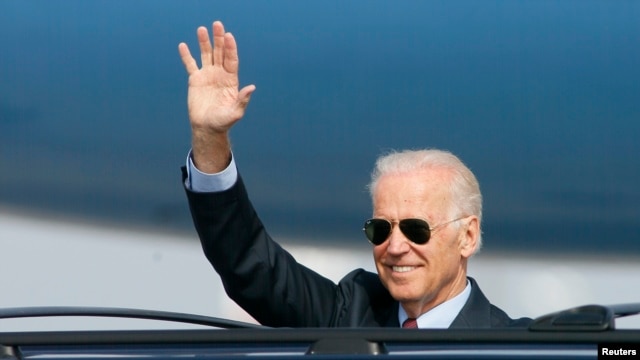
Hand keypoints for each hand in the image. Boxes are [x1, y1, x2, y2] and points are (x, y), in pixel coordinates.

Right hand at [178, 21, 254, 171]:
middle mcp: (220, 74)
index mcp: (231, 79)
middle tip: (217, 24)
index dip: (231, 48)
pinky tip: (183, 45)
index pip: (231, 60)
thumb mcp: (236, 112)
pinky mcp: (195, 80)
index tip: (229, 36)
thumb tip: (252, 87)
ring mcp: (208, 75)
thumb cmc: (224, 121)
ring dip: (204, 42)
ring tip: (202, 29)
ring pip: (206, 55)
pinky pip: (190, 65)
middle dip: (219, 39)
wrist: (208, 127)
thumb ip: (243, 99)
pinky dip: (186, 56)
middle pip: (220, 53)